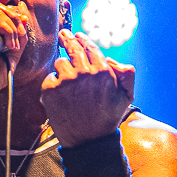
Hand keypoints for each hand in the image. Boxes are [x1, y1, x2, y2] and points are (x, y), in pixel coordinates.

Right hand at [0, 0, 29, 96]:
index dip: (11, 16)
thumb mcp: (9, 52)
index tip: (21, 32)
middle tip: (19, 39)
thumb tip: (24, 18)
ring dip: (11, 29)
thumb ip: (16, 36)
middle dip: (13, 21)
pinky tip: (8, 45)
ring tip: (12, 46)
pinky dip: (6, 32)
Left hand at [40, 30, 134, 146]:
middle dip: (68, 39)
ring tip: (68, 83)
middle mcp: (83, 73)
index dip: (82, 39)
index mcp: (103, 71)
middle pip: (72, 48)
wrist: (88, 141)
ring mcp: (65, 81)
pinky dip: (53, 84)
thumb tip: (109, 58)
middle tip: (64, 34)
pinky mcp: (50, 90)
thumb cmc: (107, 118)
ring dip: (63, 69)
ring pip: (60, 62)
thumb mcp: (127, 96)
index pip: (90, 47)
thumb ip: (126, 72)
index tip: (77, 35)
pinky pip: (49, 77)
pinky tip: (60, 94)